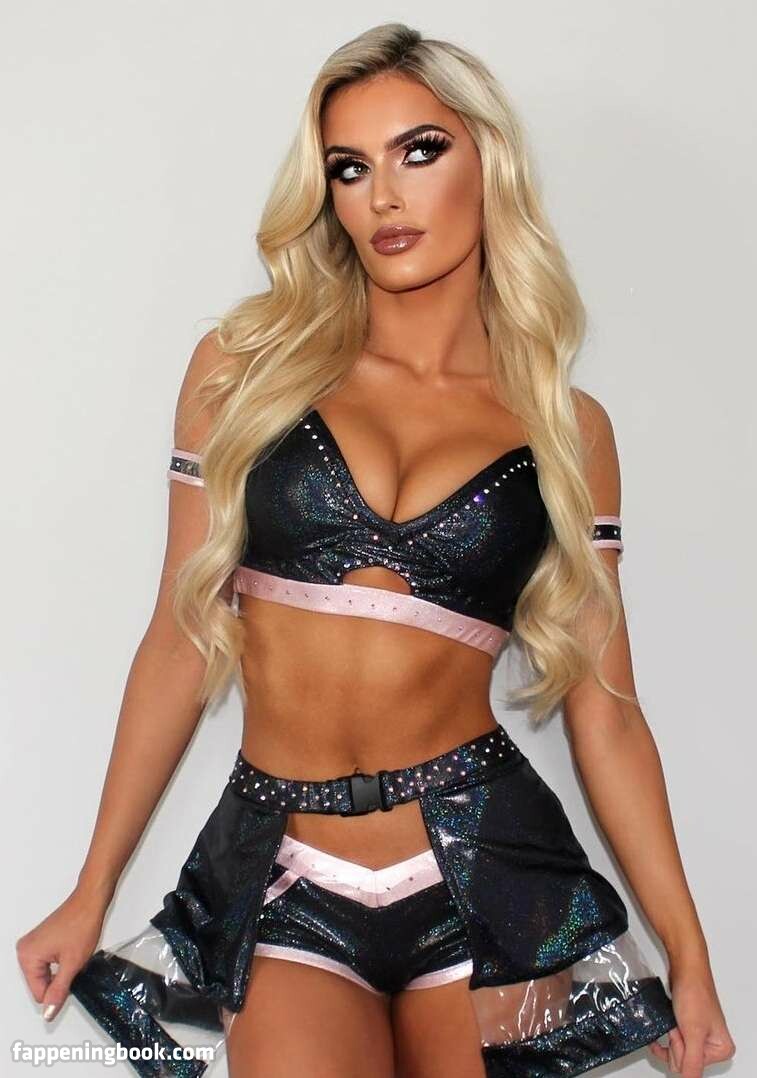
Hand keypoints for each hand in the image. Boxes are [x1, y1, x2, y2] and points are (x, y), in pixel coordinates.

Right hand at [16, 888, 107, 1021]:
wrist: (90, 901)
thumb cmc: (81, 924)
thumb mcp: (72, 964)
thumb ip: (59, 991)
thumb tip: (48, 1013)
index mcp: (27, 957)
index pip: (39, 993)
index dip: (58, 992)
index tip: (72, 980)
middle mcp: (26, 950)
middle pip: (41, 984)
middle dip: (60, 979)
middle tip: (74, 964)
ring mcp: (33, 944)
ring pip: (46, 974)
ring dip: (62, 971)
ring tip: (74, 955)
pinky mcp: (42, 940)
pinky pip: (49, 963)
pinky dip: (62, 962)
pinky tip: (72, 952)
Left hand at [648, 965, 734, 1075]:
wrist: (685, 969)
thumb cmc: (693, 992)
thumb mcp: (692, 1032)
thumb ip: (692, 1061)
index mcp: (721, 1050)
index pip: (692, 1067)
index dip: (681, 1049)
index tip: (682, 1031)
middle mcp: (713, 1045)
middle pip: (683, 1062)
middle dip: (675, 1043)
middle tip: (678, 1024)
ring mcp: (700, 1037)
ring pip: (676, 1054)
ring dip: (670, 1038)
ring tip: (674, 1021)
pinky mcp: (687, 1029)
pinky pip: (673, 1045)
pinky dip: (666, 1037)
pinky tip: (663, 1030)